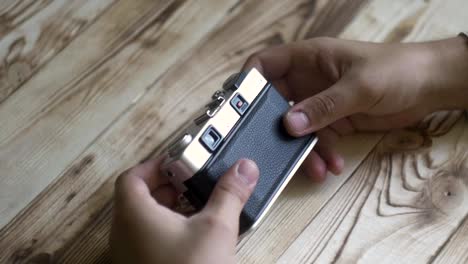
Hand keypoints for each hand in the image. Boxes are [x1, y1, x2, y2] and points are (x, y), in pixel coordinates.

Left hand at [110, 158, 258, 263]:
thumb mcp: (217, 228)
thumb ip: (230, 193)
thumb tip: (243, 169)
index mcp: (135, 216)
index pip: (132, 176)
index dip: (155, 164)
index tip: (178, 162)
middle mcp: (125, 234)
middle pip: (138, 195)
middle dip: (168, 184)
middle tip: (192, 182)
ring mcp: (130, 253)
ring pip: (144, 218)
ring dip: (169, 207)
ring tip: (197, 207)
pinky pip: (148, 237)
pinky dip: (168, 227)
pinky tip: (193, 234)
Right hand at [244, 36, 467, 181]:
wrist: (430, 87)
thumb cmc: (396, 70)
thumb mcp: (359, 86)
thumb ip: (324, 106)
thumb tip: (289, 124)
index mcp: (308, 59)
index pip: (266, 64)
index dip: (248, 83)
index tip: (238, 109)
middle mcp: (308, 80)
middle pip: (275, 103)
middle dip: (273, 127)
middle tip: (271, 149)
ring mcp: (319, 102)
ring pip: (297, 128)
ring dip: (303, 149)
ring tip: (315, 169)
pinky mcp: (333, 121)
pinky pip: (317, 140)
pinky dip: (322, 154)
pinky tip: (332, 165)